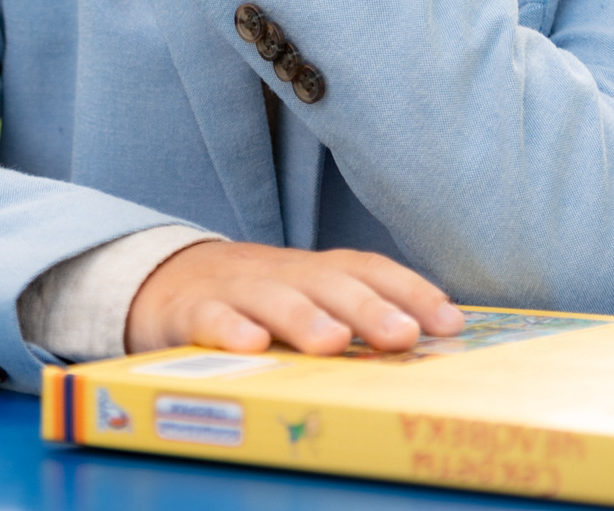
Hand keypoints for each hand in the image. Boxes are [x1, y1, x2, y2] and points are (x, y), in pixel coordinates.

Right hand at [127, 240, 466, 355]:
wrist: (163, 281)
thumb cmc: (252, 301)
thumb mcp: (302, 300)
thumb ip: (350, 317)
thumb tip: (423, 345)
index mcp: (313, 271)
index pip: (367, 269)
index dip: (410, 290)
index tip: (449, 322)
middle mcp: (281, 273)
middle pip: (327, 282)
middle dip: (368, 308)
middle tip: (401, 336)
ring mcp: (234, 289)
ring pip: (273, 297)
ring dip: (305, 317)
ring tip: (332, 342)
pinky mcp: (190, 310)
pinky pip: (210, 317)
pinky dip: (230, 328)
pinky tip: (251, 344)